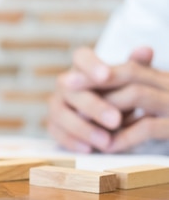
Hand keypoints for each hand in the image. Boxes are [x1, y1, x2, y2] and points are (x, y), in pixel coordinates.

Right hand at [47, 46, 168, 152]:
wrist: (107, 116)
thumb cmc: (120, 94)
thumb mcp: (130, 81)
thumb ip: (136, 67)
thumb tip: (145, 50)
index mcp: (82, 67)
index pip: (80, 57)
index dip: (90, 66)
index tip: (106, 76)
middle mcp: (65, 85)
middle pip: (70, 90)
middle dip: (93, 106)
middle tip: (115, 119)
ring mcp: (57, 105)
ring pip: (60, 114)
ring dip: (83, 129)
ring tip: (106, 141)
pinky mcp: (53, 125)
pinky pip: (56, 133)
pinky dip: (72, 142)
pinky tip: (89, 149)